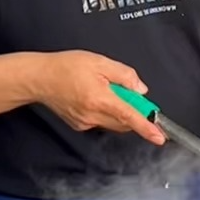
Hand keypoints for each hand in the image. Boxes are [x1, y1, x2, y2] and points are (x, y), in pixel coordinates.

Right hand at [32, 51, 163, 143]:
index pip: (130, 117)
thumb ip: (124, 75)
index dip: (147, 128)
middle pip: (125, 122)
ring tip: (104, 89)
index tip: (160, 137)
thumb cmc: (65, 67)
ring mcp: (85, 123)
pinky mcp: (80, 125)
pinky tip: (93, 97)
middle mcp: (93, 116)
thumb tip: (140, 90)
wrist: (39, 78)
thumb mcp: (99, 62)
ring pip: (114, 123)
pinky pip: (102, 122)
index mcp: (100, 99)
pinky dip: (106, 112)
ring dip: (119, 111)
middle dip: (133, 110)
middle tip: (126, 91)